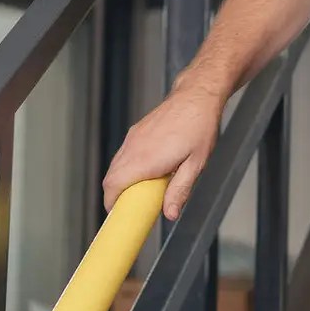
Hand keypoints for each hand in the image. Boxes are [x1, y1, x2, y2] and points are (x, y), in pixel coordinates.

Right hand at [102, 86, 225, 220]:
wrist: (197, 96)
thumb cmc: (199, 127)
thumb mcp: (196, 165)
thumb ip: (179, 191)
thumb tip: (170, 213)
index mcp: (145, 160)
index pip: (113, 185)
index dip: (111, 203)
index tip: (117, 214)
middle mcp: (134, 148)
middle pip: (111, 177)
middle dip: (116, 195)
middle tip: (131, 207)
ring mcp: (133, 138)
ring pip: (116, 165)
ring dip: (121, 181)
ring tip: (141, 191)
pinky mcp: (136, 131)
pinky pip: (124, 154)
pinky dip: (126, 167)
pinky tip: (146, 172)